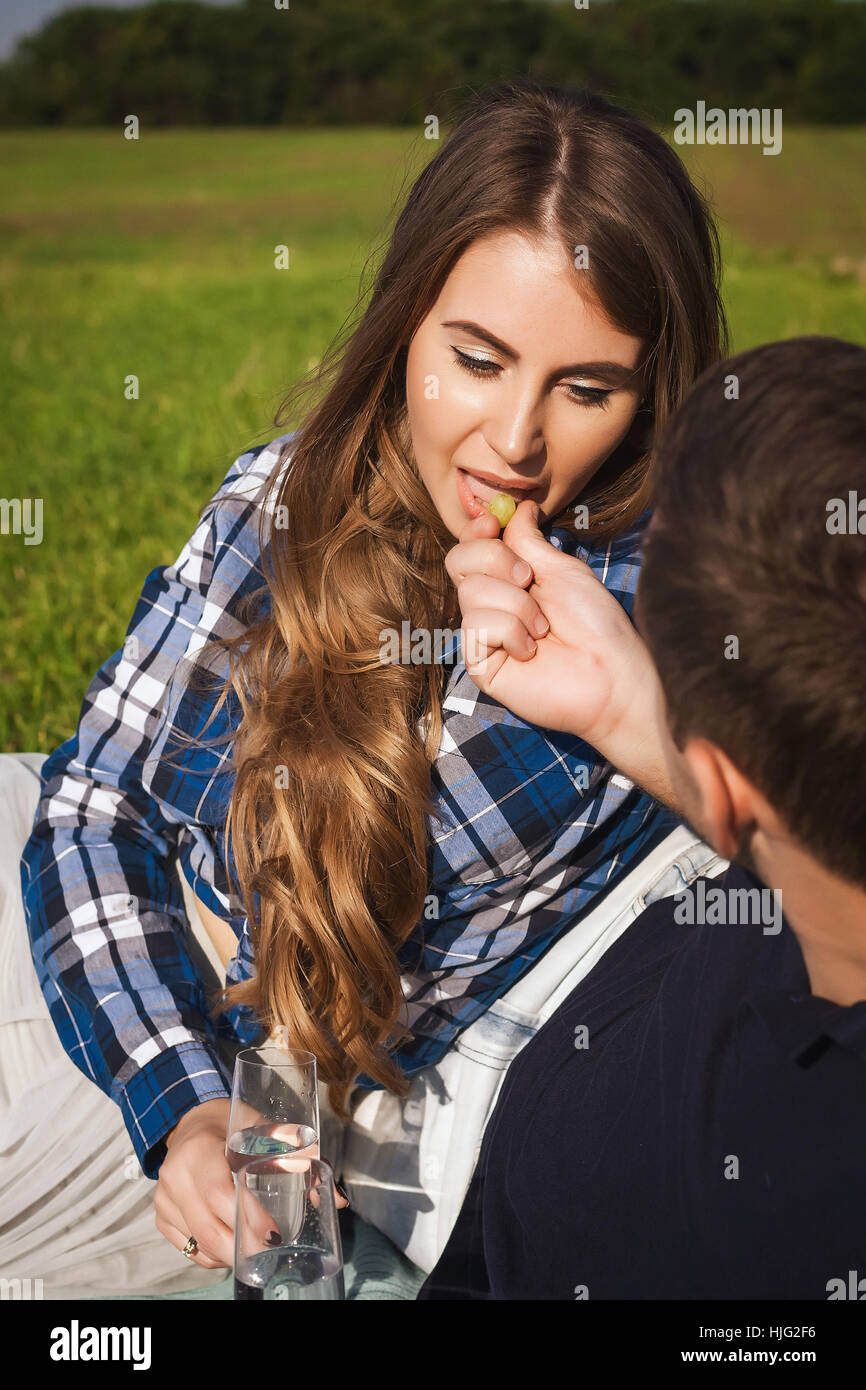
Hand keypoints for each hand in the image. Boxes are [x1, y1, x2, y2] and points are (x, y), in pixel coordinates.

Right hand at [156, 1099, 349, 1270]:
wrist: (193, 1121)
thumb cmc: (234, 1124)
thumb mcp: (266, 1129)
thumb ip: (303, 1156)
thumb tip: (339, 1199)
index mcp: (199, 1151)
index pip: (221, 1196)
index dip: (248, 1220)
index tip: (275, 1236)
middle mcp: (175, 1177)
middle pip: (209, 1229)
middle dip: (243, 1249)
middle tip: (270, 1255)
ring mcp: (164, 1199)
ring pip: (198, 1243)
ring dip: (230, 1256)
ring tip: (255, 1255)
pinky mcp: (161, 1216)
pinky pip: (189, 1247)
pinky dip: (212, 1256)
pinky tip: (232, 1250)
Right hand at [446, 500, 675, 806]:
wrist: (612, 672)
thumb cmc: (596, 625)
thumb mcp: (562, 570)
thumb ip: (530, 541)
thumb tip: (518, 507)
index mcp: (508, 582)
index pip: (468, 547)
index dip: (475, 531)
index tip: (494, 523)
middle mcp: (490, 607)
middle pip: (459, 561)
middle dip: (497, 560)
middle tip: (530, 579)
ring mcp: (483, 636)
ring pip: (471, 593)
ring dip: (517, 604)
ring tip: (544, 628)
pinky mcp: (480, 664)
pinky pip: (478, 625)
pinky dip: (511, 631)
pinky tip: (532, 651)